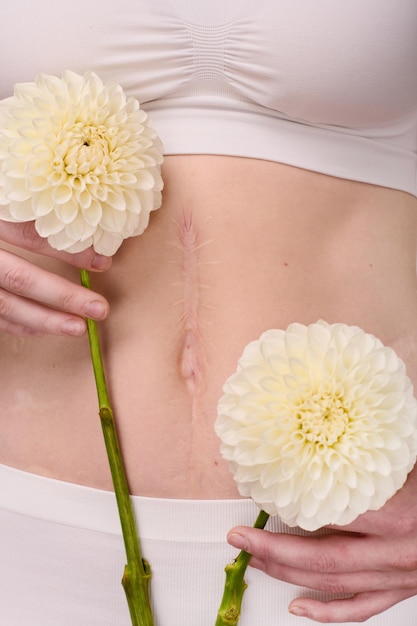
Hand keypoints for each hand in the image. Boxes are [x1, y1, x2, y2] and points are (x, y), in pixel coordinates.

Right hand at [0, 220, 110, 336]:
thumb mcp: (0, 204)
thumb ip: (24, 214)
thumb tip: (72, 226)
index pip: (27, 235)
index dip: (66, 251)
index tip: (102, 262)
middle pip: (20, 278)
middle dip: (63, 296)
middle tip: (98, 308)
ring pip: (6, 305)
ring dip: (44, 319)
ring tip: (78, 327)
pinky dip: (19, 324)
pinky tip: (43, 329)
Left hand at [227, 465, 416, 622]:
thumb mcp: (407, 460)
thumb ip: (373, 451)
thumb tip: (332, 423)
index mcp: (398, 511)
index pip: (328, 513)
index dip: (287, 507)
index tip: (258, 496)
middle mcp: (397, 550)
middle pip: (322, 557)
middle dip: (273, 550)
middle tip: (238, 538)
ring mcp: (401, 575)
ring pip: (334, 583)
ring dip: (289, 574)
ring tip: (255, 561)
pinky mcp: (405, 589)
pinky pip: (362, 607)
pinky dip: (328, 612)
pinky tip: (298, 607)